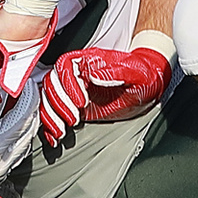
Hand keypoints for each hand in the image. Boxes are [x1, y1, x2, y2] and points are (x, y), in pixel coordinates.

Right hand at [0, 79, 40, 197]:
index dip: (2, 83)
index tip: (3, 69)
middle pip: (21, 116)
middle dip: (28, 93)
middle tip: (27, 77)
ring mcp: (1, 163)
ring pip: (27, 131)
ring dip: (32, 109)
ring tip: (31, 93)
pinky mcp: (4, 171)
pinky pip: (24, 146)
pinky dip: (28, 128)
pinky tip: (27, 117)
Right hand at [39, 37, 173, 145]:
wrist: (149, 83)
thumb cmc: (144, 75)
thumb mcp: (136, 73)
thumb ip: (116, 73)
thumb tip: (92, 76)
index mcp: (89, 61)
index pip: (65, 67)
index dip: (68, 86)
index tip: (81, 103)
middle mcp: (78, 74)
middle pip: (52, 84)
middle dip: (58, 104)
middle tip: (72, 120)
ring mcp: (74, 89)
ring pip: (49, 98)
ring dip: (51, 116)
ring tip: (61, 132)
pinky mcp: (74, 105)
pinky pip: (54, 111)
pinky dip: (50, 124)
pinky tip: (54, 137)